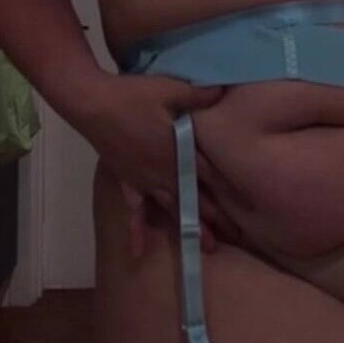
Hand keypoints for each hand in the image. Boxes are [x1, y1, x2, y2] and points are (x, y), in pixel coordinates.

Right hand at [80, 71, 247, 256]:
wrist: (91, 103)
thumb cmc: (132, 95)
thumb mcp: (171, 88)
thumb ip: (199, 95)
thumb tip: (225, 91)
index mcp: (177, 150)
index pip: (211, 174)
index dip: (232, 188)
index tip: (252, 205)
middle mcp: (163, 171)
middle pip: (196, 197)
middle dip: (217, 216)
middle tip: (239, 236)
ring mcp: (144, 179)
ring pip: (173, 208)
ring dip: (191, 227)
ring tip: (208, 248)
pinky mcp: (126, 180)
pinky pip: (133, 211)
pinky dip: (137, 231)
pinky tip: (137, 253)